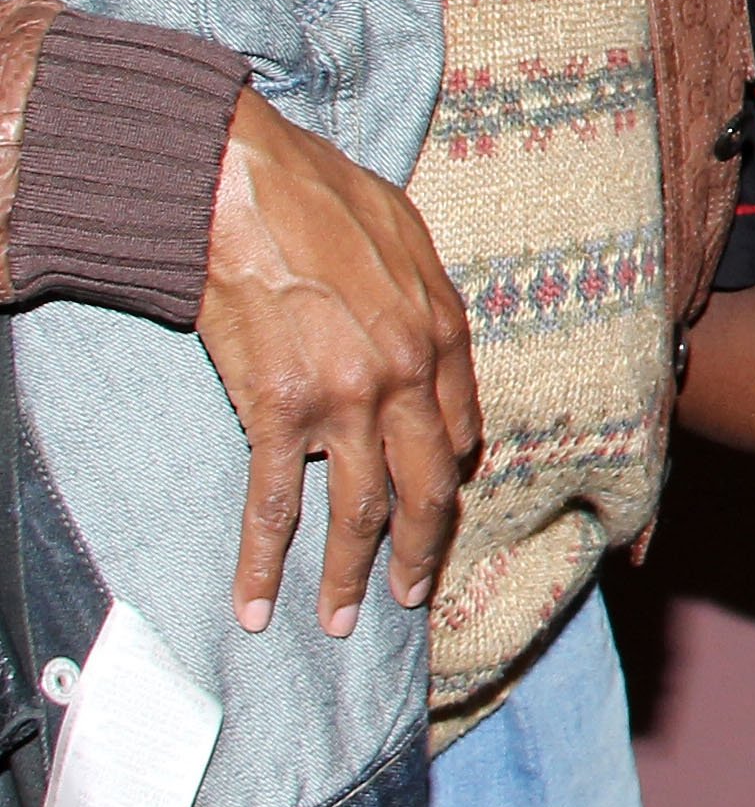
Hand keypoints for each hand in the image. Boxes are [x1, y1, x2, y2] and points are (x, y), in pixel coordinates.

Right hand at [192, 89, 480, 634]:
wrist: (243, 185)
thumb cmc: (322, 196)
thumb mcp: (408, 235)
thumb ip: (426, 296)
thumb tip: (428, 332)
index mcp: (445, 333)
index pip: (459, 433)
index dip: (446, 477)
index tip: (433, 504)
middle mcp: (407, 376)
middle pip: (427, 490)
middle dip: (421, 552)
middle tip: (411, 597)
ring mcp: (345, 400)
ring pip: (361, 511)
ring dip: (351, 576)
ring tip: (340, 621)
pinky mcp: (278, 410)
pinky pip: (276, 505)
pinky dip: (265, 563)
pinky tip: (256, 605)